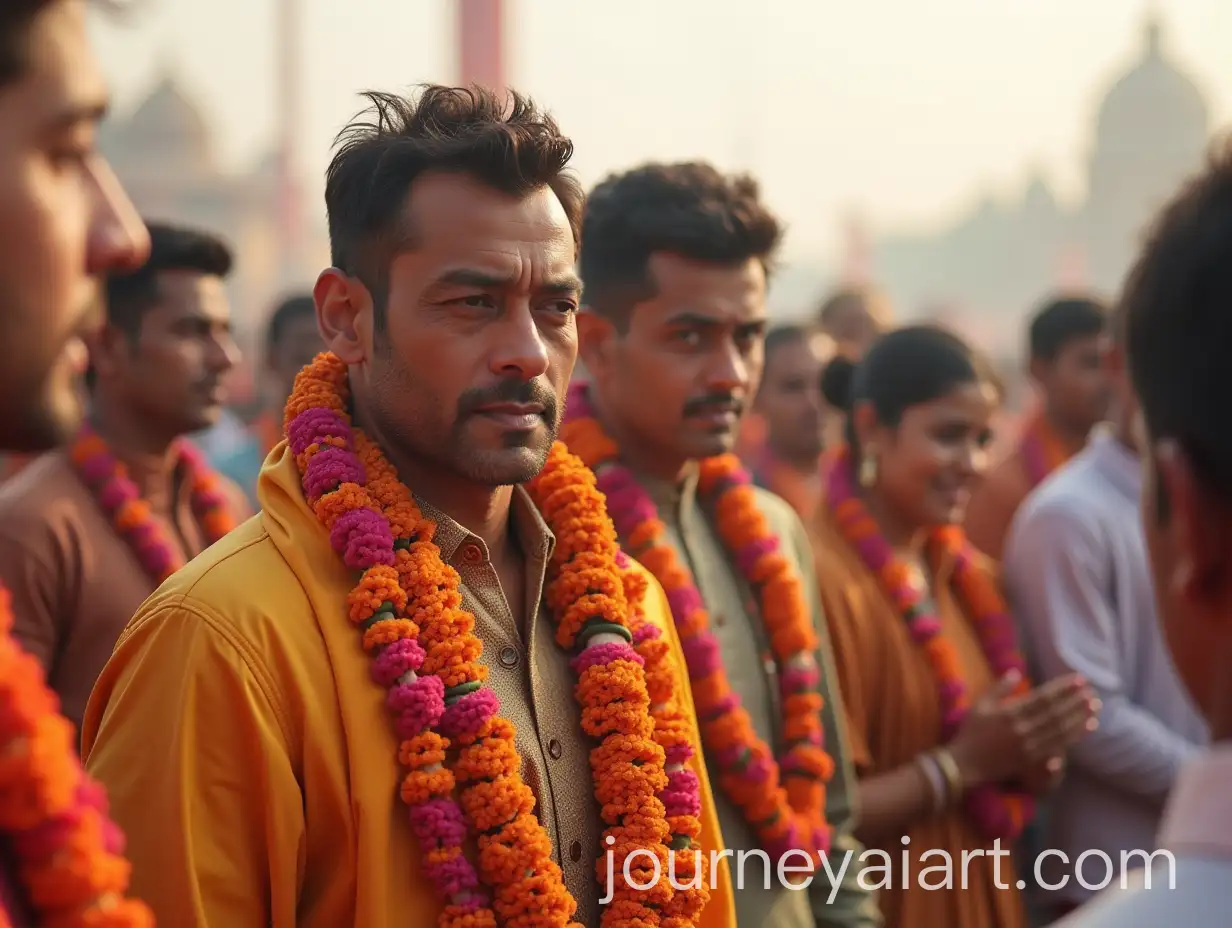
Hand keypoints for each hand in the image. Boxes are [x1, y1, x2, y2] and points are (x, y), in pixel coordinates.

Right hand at [949, 671, 1098, 787]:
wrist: (965, 764)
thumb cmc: (971, 732)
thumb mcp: (980, 705)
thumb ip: (999, 688)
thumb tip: (1016, 672)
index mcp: (1010, 713)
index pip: (1043, 697)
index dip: (1063, 688)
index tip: (1078, 679)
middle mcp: (1022, 729)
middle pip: (1056, 713)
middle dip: (1075, 701)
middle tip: (1091, 690)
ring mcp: (1029, 745)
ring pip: (1060, 729)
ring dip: (1080, 717)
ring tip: (1094, 706)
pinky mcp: (1032, 759)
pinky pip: (1059, 745)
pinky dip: (1075, 735)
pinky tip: (1087, 727)